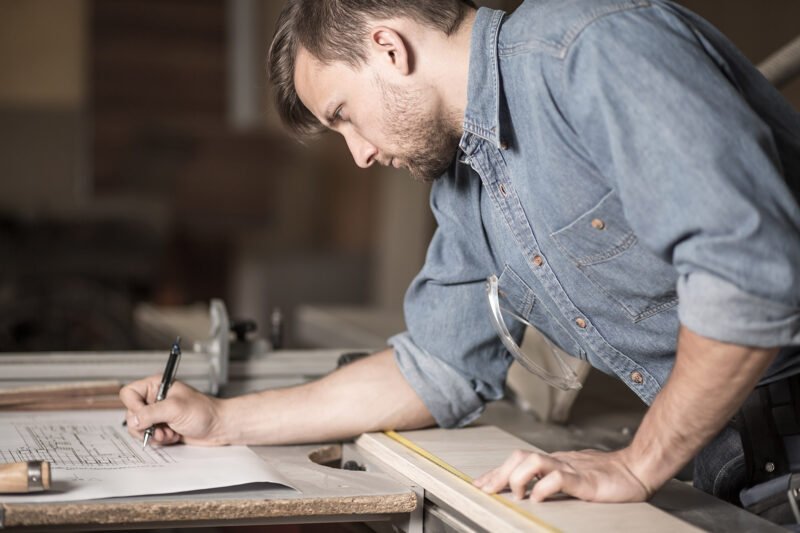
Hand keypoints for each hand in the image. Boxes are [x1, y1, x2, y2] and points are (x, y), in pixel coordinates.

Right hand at [120, 376, 227, 445]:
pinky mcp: (162, 427)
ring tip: (169, 433)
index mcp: (156, 386)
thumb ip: (151, 413)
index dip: (133, 407)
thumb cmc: (204, 411)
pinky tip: (174, 435)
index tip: (144, 417)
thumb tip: (132, 420)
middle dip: (145, 426)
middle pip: (131, 414)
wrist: (218, 427)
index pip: (129, 393)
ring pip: (138, 428)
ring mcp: (158, 414)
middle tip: (160, 428)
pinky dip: (160, 440)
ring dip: (153, 435)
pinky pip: (149, 437)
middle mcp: (155, 399)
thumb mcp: (175, 408)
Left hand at [473, 448, 651, 502]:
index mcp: (555, 462)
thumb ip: (553, 480)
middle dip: (500, 473)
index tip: (481, 483)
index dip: (498, 472)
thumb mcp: (574, 477)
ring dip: (519, 477)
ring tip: (516, 494)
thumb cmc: (609, 476)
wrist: (638, 469)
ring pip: (535, 461)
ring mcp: (571, 468)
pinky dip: (544, 488)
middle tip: (486, 489)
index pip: (519, 460)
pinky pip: (559, 478)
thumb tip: (531, 491)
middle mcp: (559, 461)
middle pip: (520, 457)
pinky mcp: (585, 480)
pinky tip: (538, 498)